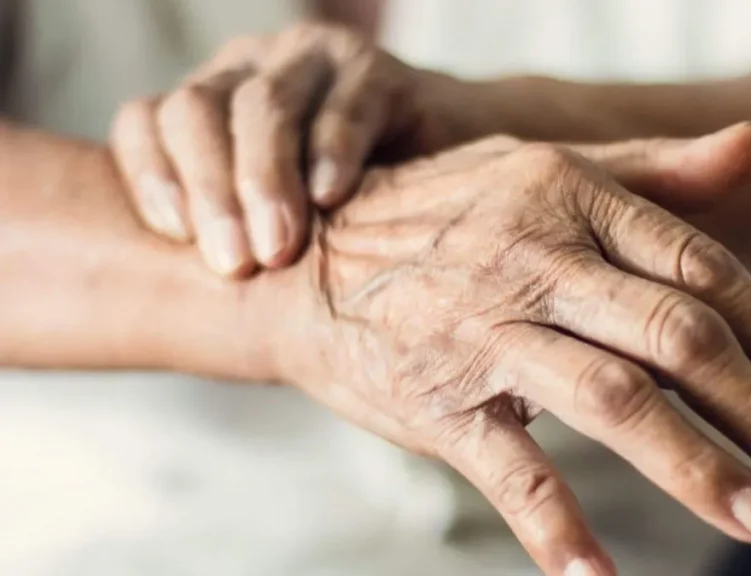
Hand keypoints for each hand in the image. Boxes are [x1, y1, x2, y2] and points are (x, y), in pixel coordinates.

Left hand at [110, 22, 476, 276]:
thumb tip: (174, 314)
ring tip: (279, 247)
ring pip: (264, 105)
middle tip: (235, 265)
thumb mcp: (279, 228)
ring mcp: (312, 63)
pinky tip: (332, 198)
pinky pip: (346, 106)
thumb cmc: (350, 221)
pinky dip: (334, 151)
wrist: (452, 178)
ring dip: (266, 179)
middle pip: (197, 110)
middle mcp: (250, 72)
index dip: (149, 175)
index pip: (147, 121)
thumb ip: (233, 241)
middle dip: (210, 191)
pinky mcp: (378, 72)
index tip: (177, 240)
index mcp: (210, 107)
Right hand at [266, 129, 750, 575]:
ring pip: (611, 401)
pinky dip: (555, 525)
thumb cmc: (448, 216)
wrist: (309, 262)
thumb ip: (656, 169)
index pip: (701, 269)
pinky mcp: (438, 400)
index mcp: (573, 199)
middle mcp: (537, 260)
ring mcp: (486, 333)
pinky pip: (508, 467)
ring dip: (695, 466)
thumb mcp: (546, 170)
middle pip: (676, 339)